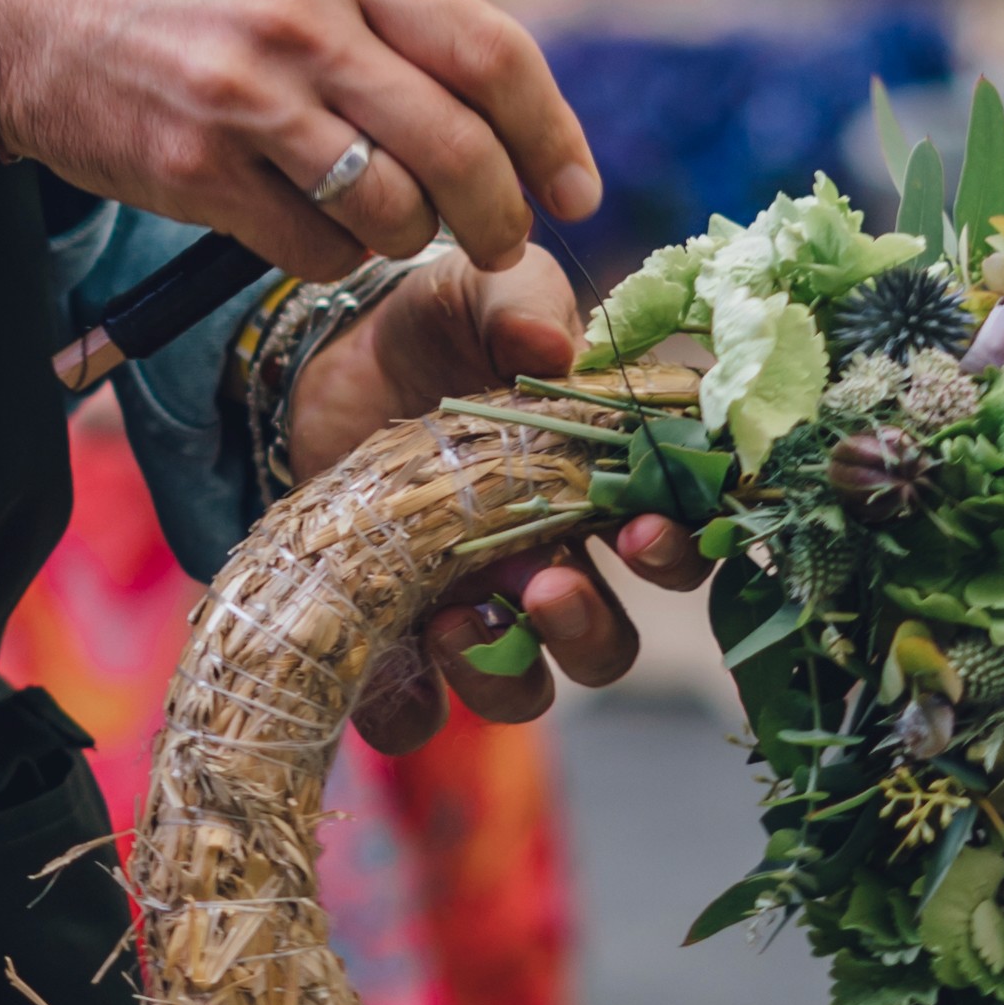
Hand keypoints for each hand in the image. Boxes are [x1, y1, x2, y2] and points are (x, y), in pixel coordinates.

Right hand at [0, 0, 598, 285]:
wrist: (8, 2)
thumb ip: (382, 0)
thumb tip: (491, 86)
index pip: (494, 54)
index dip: (553, 134)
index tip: (574, 186)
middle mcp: (305, 22)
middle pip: (461, 148)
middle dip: (501, 216)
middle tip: (502, 242)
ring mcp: (249, 99)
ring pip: (393, 210)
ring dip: (411, 239)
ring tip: (392, 227)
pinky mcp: (195, 168)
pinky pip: (312, 248)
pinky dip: (334, 259)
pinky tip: (313, 234)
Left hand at [285, 241, 706, 743]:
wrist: (327, 355)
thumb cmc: (433, 326)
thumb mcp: (480, 292)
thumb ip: (519, 303)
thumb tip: (552, 343)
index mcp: (596, 492)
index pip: (669, 544)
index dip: (676, 553)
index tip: (646, 530)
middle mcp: (547, 563)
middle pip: (607, 644)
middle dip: (589, 628)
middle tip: (546, 586)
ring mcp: (473, 608)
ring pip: (527, 688)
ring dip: (508, 673)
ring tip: (457, 620)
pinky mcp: (394, 636)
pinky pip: (416, 712)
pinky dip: (413, 705)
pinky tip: (396, 654)